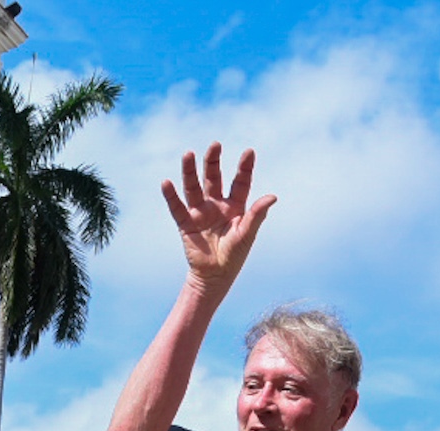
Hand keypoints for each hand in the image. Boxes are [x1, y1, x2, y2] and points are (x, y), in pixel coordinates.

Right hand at [162, 143, 274, 294]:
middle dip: (213, 161)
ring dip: (190, 171)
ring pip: (193, 187)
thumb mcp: (247, 234)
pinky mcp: (185, 223)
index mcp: (235, 205)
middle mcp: (216, 204)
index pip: (240, 181)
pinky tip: (166, 182)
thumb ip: (257, 214)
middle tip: (215, 144)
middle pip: (214, 177)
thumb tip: (272, 196)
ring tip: (188, 154)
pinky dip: (171, 196)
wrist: (214, 277)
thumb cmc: (234, 256)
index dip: (244, 167)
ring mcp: (200, 212)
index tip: (249, 152)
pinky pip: (177, 207)